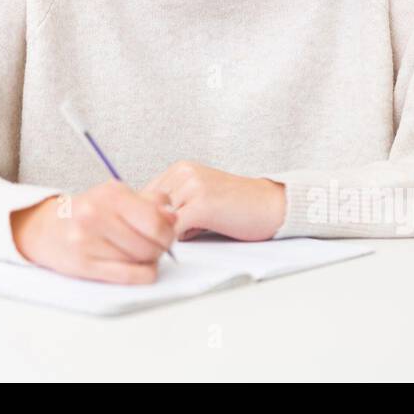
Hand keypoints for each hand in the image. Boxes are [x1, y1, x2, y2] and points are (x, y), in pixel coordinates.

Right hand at [9, 180, 175, 283]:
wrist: (46, 228)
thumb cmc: (88, 212)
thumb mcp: (117, 196)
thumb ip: (150, 202)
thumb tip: (173, 217)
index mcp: (111, 194)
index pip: (157, 222)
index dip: (168, 233)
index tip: (166, 234)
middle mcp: (97, 214)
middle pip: (151, 245)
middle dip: (159, 249)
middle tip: (153, 246)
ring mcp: (87, 241)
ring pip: (142, 262)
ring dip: (147, 261)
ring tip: (136, 253)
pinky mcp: (83, 264)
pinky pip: (129, 277)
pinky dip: (141, 275)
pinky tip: (136, 267)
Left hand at [142, 161, 287, 241]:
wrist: (272, 205)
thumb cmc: (238, 207)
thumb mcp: (200, 198)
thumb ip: (175, 205)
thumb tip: (144, 225)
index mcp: (180, 169)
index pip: (142, 195)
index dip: (142, 217)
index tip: (147, 232)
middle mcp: (183, 173)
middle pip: (145, 207)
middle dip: (149, 227)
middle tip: (160, 241)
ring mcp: (191, 186)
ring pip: (157, 219)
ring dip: (162, 235)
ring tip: (184, 238)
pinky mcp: (202, 204)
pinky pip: (172, 228)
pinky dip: (172, 241)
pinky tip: (186, 243)